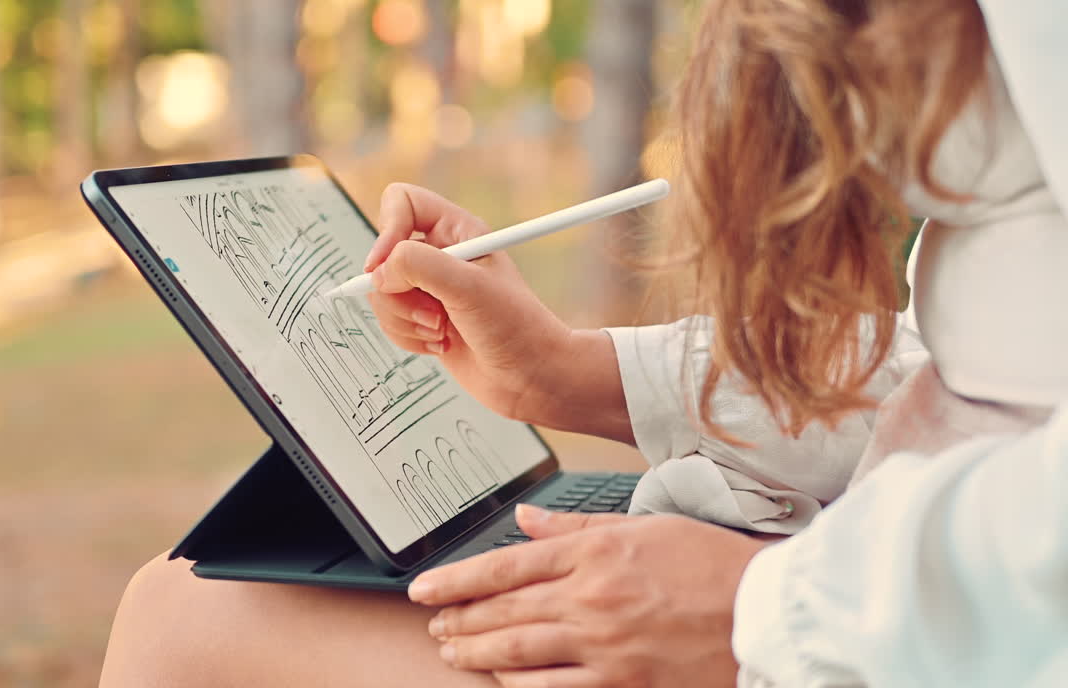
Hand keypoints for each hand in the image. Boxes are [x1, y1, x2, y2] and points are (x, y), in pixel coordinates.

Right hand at [365, 184, 630, 441]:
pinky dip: (409, 338)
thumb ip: (418, 266)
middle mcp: (441, 255)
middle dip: (401, 293)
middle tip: (434, 313)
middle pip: (383, 256)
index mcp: (457, 231)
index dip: (387, 230)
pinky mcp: (423, 319)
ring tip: (442, 331)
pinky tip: (441, 344)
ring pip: (382, 294)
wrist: (531, 376)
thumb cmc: (516, 327)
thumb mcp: (468, 286)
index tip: (386, 266)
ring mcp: (430, 289)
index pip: (402, 203)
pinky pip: (390, 321)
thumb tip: (379, 272)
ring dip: (406, 320)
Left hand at [408, 505, 767, 687]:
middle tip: (434, 624)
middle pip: (503, 611)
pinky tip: (502, 681)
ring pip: (519, 652)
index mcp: (594, 553)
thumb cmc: (712, 564)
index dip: (456, 579)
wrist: (766, 611)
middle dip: (459, 619)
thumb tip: (524, 519)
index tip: (424, 588)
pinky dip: (521, 687)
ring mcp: (605, 646)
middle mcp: (591, 598)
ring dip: (477, 653)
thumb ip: (577, 526)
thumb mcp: (643, 527)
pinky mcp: (623, 683)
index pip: (505, 566)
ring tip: (453, 651)